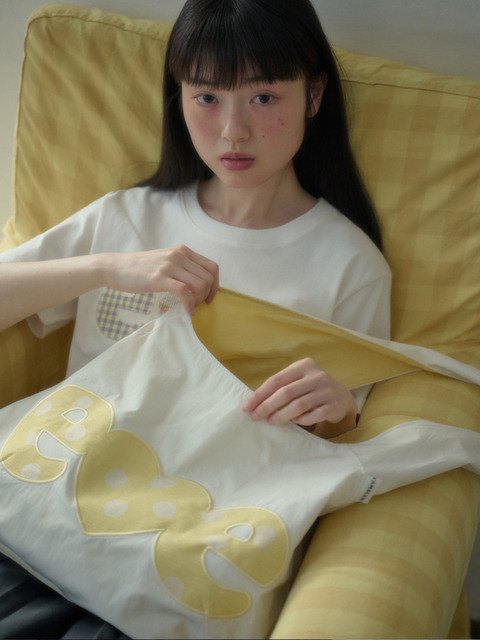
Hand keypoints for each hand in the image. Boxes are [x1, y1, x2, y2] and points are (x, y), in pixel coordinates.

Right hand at [102, 245, 218, 315]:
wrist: (116, 267)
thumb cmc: (140, 268)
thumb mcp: (166, 261)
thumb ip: (182, 268)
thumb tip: (199, 285)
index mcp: (183, 251)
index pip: (212, 267)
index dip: (215, 285)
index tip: (208, 297)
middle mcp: (179, 255)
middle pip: (208, 278)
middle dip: (207, 295)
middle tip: (198, 305)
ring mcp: (169, 265)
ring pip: (199, 284)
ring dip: (198, 301)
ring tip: (190, 308)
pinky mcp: (159, 278)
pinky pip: (184, 292)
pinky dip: (190, 305)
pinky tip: (187, 312)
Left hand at [241, 358, 357, 437]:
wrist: (341, 396)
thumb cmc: (311, 388)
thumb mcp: (299, 380)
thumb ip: (281, 386)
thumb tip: (254, 402)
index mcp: (304, 365)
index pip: (276, 380)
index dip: (259, 394)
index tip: (246, 407)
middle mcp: (316, 376)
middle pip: (286, 392)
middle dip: (267, 406)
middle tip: (255, 417)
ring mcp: (326, 390)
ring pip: (299, 405)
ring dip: (281, 415)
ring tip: (270, 422)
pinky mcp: (333, 406)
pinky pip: (314, 415)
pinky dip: (302, 420)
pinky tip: (294, 422)